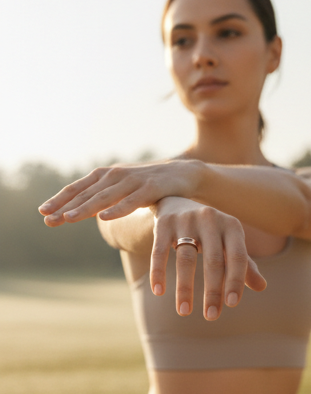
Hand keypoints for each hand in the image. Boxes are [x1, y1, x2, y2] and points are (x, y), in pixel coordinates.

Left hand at [39, 160, 201, 225]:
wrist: (185, 174)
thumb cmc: (150, 184)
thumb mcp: (122, 188)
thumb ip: (102, 196)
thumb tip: (76, 211)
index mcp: (106, 175)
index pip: (77, 188)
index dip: (59, 199)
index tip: (43, 212)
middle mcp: (116, 175)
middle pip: (86, 193)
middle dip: (65, 207)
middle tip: (47, 219)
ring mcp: (133, 180)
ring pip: (104, 197)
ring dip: (85, 208)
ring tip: (68, 219)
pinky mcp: (151, 188)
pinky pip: (132, 201)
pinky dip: (117, 208)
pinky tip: (104, 218)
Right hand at [151, 197, 265, 319]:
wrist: (176, 200)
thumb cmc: (211, 231)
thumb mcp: (230, 243)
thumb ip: (244, 264)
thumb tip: (262, 287)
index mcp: (232, 226)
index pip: (238, 257)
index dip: (236, 281)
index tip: (231, 305)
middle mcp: (211, 219)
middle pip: (214, 261)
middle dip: (213, 292)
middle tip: (211, 317)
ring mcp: (186, 219)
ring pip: (186, 259)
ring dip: (185, 288)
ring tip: (184, 312)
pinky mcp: (163, 223)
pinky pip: (159, 251)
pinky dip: (159, 272)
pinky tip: (159, 292)